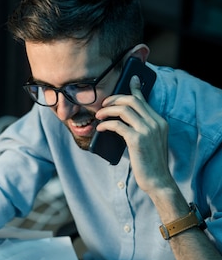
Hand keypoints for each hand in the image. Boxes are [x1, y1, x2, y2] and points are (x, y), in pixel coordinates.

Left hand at [94, 76, 173, 195]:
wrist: (158, 181)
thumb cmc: (150, 163)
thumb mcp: (150, 142)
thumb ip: (142, 128)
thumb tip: (122, 120)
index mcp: (160, 121)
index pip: (144, 100)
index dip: (135, 88)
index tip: (130, 79)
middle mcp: (155, 123)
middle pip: (132, 100)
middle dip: (114, 99)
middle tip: (104, 105)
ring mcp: (147, 130)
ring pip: (124, 109)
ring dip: (108, 110)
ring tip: (99, 116)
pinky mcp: (137, 140)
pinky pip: (117, 125)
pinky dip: (106, 124)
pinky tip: (100, 128)